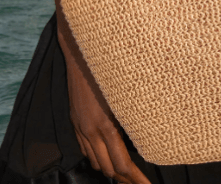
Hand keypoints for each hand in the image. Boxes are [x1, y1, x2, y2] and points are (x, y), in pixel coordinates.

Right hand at [58, 26, 151, 183]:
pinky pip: (85, 148)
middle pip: (108, 168)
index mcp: (106, 125)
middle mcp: (90, 130)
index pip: (122, 164)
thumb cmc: (108, 67)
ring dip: (110, 170)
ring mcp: (80, 127)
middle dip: (125, 179)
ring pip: (95, 161)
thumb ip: (132, 114)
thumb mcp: (125, 91)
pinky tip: (106, 156)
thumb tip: (146, 132)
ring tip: (127, 175)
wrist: (81, 51)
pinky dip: (97, 157)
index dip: (136, 179)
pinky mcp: (75, 120)